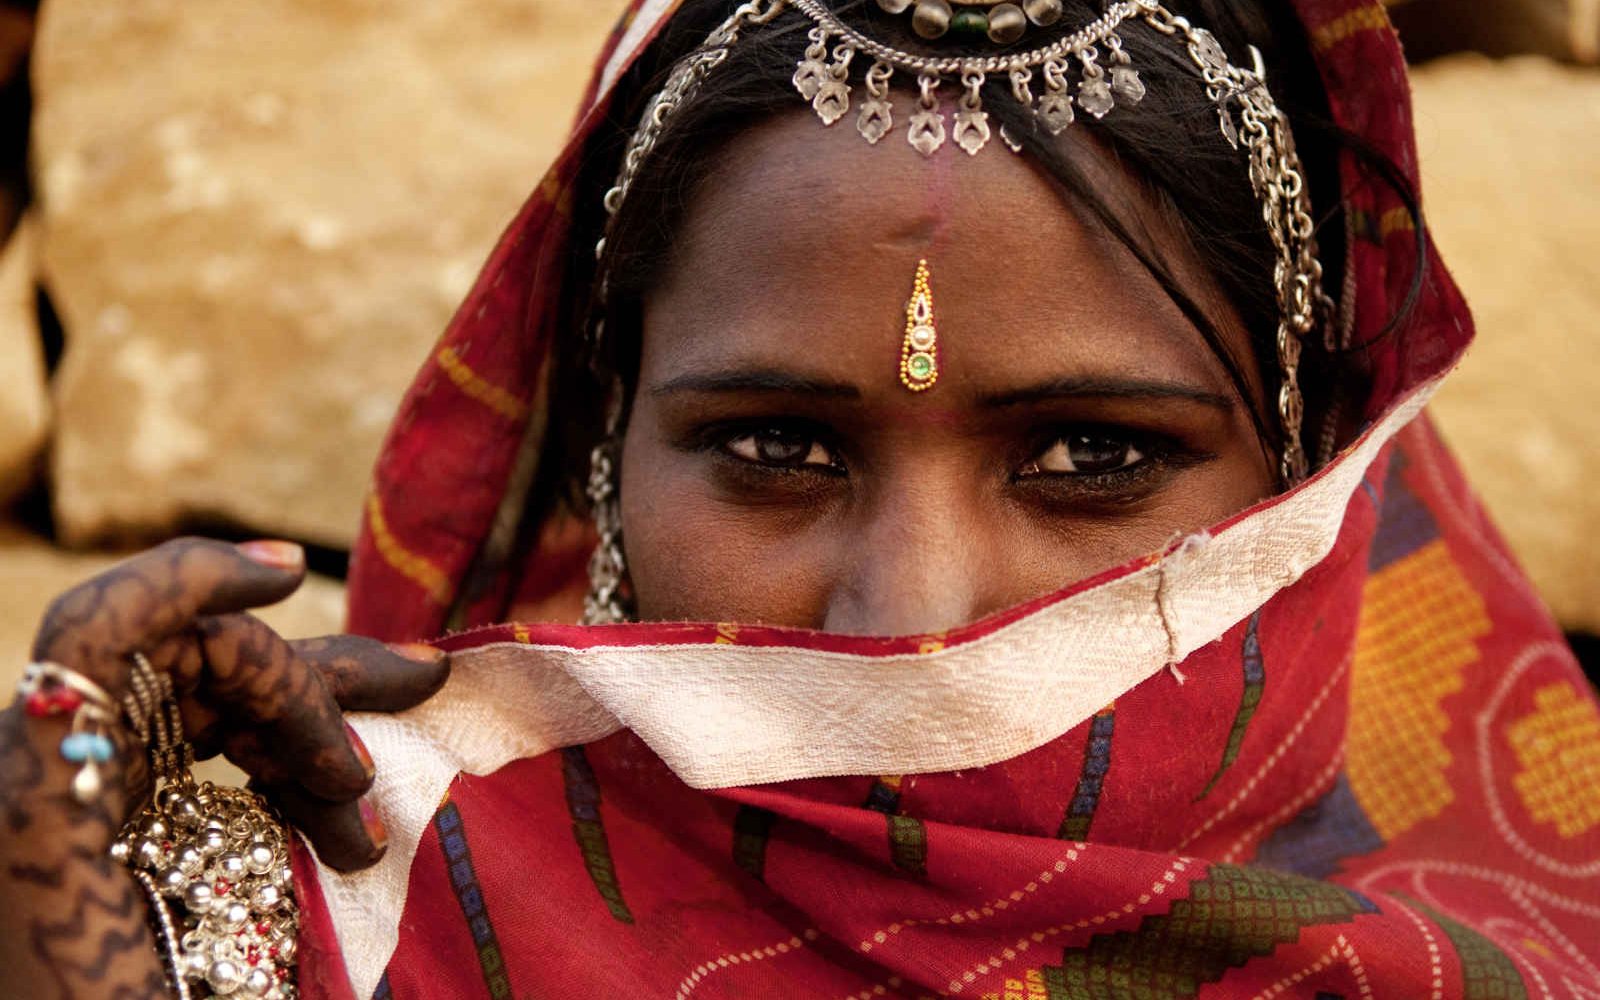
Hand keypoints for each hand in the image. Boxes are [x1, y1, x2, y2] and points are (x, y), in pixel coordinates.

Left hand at [1, 536, 449, 997]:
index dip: (192, 581)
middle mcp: (63, 771)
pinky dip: (279, 764)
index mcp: (47, 796)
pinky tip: (331, 804)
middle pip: (192, 663)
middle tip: (421, 684)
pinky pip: (203, 756)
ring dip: (311, 737)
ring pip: (213, 709)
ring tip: (371, 822)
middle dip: (311, 679)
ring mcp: (94, 794)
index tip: (291, 580)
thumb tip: (361, 845)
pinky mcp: (117, 824)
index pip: (98, 632)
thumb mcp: (162, 980)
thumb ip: (243, 883)